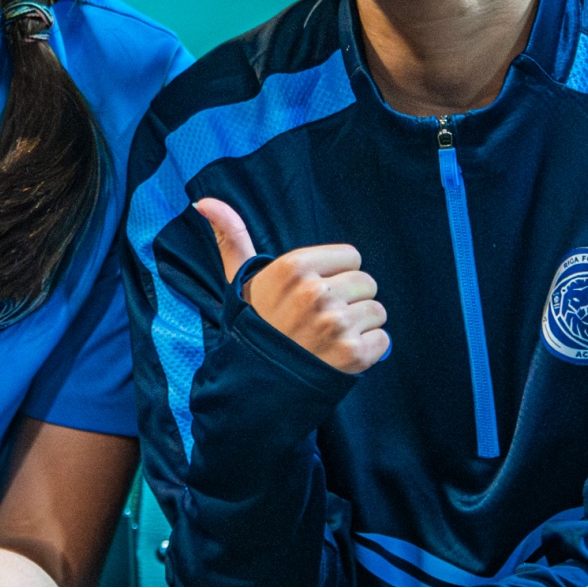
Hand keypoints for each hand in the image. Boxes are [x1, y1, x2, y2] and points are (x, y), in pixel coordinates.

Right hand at [195, 198, 388, 373]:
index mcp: (294, 267)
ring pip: (377, 311)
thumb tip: (205, 201)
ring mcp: (335, 324)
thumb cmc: (255, 328)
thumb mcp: (241, 280)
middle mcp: (316, 292)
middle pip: (367, 282)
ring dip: (359, 327)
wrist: (255, 385)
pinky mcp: (353, 354)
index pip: (351, 256)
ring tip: (329, 339)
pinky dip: (367, 351)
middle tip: (320, 320)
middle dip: (349, 301)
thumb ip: (231, 237)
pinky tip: (339, 356)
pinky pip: (382, 340)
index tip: (314, 295)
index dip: (336, 276)